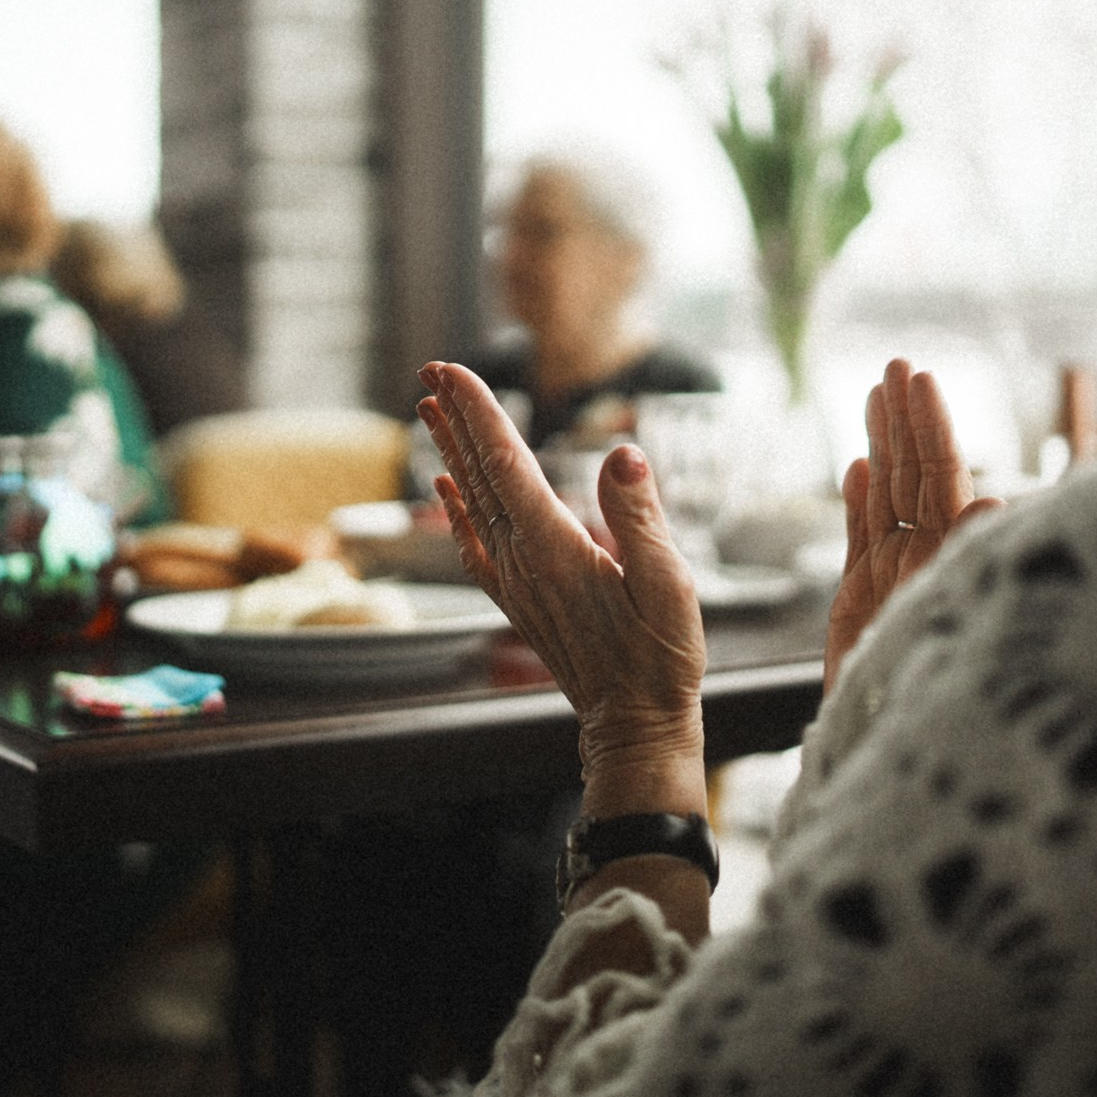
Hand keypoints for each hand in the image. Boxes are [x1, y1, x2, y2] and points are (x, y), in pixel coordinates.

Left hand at [417, 362, 704, 814]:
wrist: (633, 727)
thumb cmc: (659, 659)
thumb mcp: (667, 583)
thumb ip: (640, 517)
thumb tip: (623, 453)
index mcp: (553, 548)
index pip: (505, 465)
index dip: (478, 414)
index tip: (452, 373)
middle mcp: (521, 561)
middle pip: (477, 475)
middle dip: (453, 418)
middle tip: (429, 370)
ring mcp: (515, 582)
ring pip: (471, 503)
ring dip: (450, 452)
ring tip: (429, 409)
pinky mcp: (518, 600)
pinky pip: (474, 545)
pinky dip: (455, 510)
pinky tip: (444, 490)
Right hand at [825, 359, 1003, 690]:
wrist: (885, 758)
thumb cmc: (939, 702)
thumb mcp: (963, 626)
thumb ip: (972, 563)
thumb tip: (998, 498)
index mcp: (951, 558)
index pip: (941, 478)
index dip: (931, 427)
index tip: (919, 379)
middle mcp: (925, 561)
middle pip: (915, 477)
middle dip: (906, 420)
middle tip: (895, 365)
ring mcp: (894, 578)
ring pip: (888, 498)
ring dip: (883, 446)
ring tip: (874, 397)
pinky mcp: (863, 604)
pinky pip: (862, 540)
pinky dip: (859, 502)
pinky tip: (857, 467)